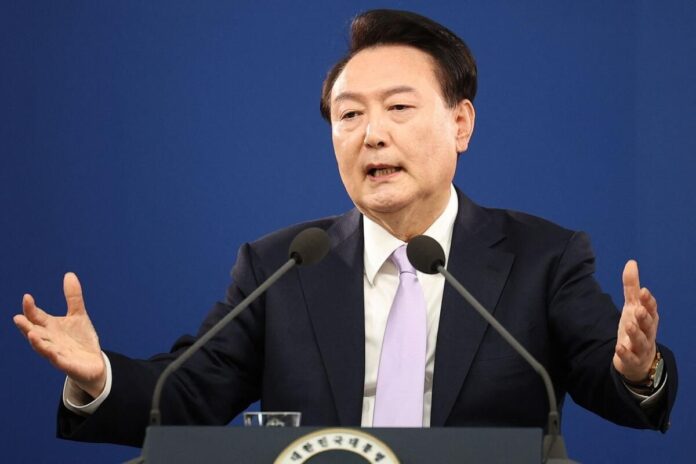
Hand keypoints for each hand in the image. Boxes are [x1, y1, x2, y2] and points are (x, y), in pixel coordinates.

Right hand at [13, 272, 105, 397]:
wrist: (93, 363)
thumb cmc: (80, 340)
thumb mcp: (78, 315)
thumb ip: (73, 297)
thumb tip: (69, 274)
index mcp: (50, 327)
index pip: (36, 317)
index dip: (31, 308)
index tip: (27, 297)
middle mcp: (50, 340)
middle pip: (35, 333)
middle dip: (26, 327)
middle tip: (18, 318)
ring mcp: (57, 353)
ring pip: (43, 348)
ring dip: (37, 342)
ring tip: (31, 334)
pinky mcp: (67, 365)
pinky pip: (59, 361)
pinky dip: (54, 356)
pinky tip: (52, 351)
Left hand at [613, 260, 658, 381]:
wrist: (639, 360)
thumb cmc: (637, 328)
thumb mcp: (632, 307)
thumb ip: (631, 287)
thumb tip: (631, 262)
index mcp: (648, 318)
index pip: (651, 308)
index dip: (648, 301)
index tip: (644, 291)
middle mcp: (647, 332)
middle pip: (648, 324)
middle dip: (645, 316)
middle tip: (639, 309)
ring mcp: (641, 347)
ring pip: (641, 340)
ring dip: (635, 333)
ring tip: (629, 324)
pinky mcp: (632, 360)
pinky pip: (630, 357)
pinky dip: (625, 353)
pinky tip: (619, 347)